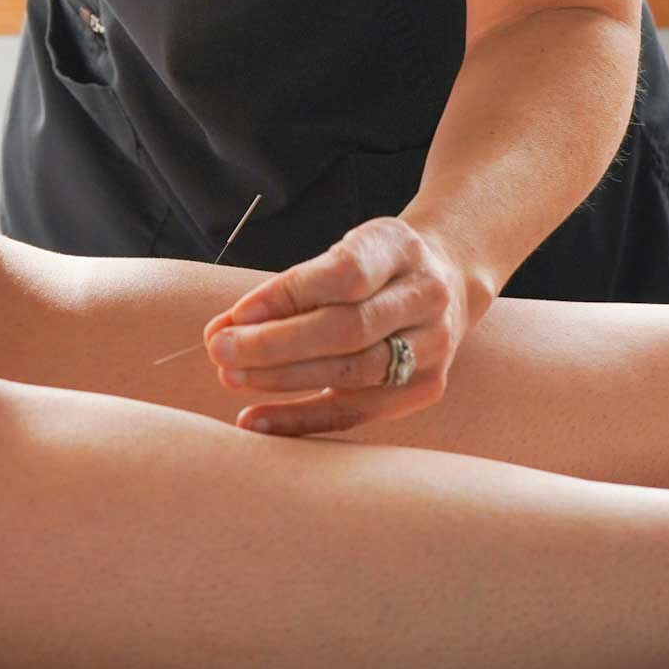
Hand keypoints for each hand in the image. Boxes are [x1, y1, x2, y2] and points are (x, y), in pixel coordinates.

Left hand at [203, 217, 481, 437]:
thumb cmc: (374, 267)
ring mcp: (434, 346)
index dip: (287, 296)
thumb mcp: (343, 253)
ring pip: (354, 373)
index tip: (236, 314)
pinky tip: (257, 420)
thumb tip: (222, 329)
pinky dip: (302, 419)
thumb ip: (289, 289)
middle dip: (277, 344)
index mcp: (401, 247)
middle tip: (220, 350)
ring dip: (283, 380)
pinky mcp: (425, 387)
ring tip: (231, 377)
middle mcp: (426, 296)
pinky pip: (357, 412)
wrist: (448, 282)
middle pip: (349, 329)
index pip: (345, 274)